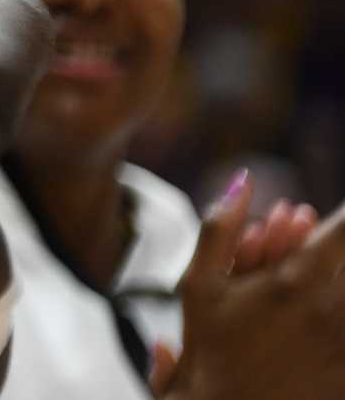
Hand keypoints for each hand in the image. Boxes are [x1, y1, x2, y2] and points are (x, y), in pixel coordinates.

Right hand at [151, 178, 344, 398]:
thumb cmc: (209, 348)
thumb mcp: (197, 284)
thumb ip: (220, 227)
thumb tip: (244, 178)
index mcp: (292, 282)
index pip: (344, 230)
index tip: (325, 211)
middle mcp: (330, 310)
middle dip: (341, 242)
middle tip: (323, 236)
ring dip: (342, 272)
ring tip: (320, 272)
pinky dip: (342, 304)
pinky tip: (329, 302)